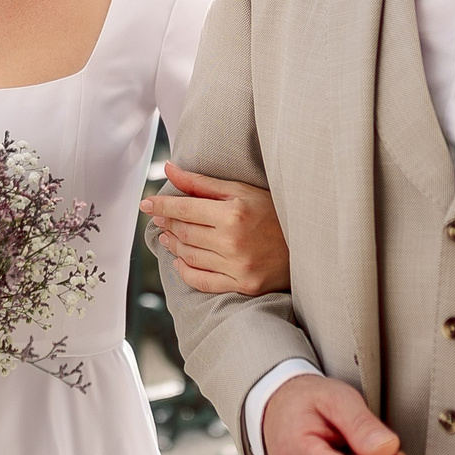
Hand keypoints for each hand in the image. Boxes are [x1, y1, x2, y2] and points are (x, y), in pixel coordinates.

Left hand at [139, 163, 290, 295]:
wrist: (308, 244)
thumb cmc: (273, 212)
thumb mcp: (241, 191)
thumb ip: (202, 182)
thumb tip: (170, 168)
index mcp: (233, 213)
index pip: (185, 208)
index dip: (162, 205)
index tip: (146, 203)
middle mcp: (233, 241)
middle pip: (184, 232)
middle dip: (167, 224)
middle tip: (158, 218)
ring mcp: (238, 267)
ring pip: (190, 256)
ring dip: (173, 245)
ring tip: (168, 236)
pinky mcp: (244, 286)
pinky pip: (202, 281)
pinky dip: (185, 271)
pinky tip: (180, 261)